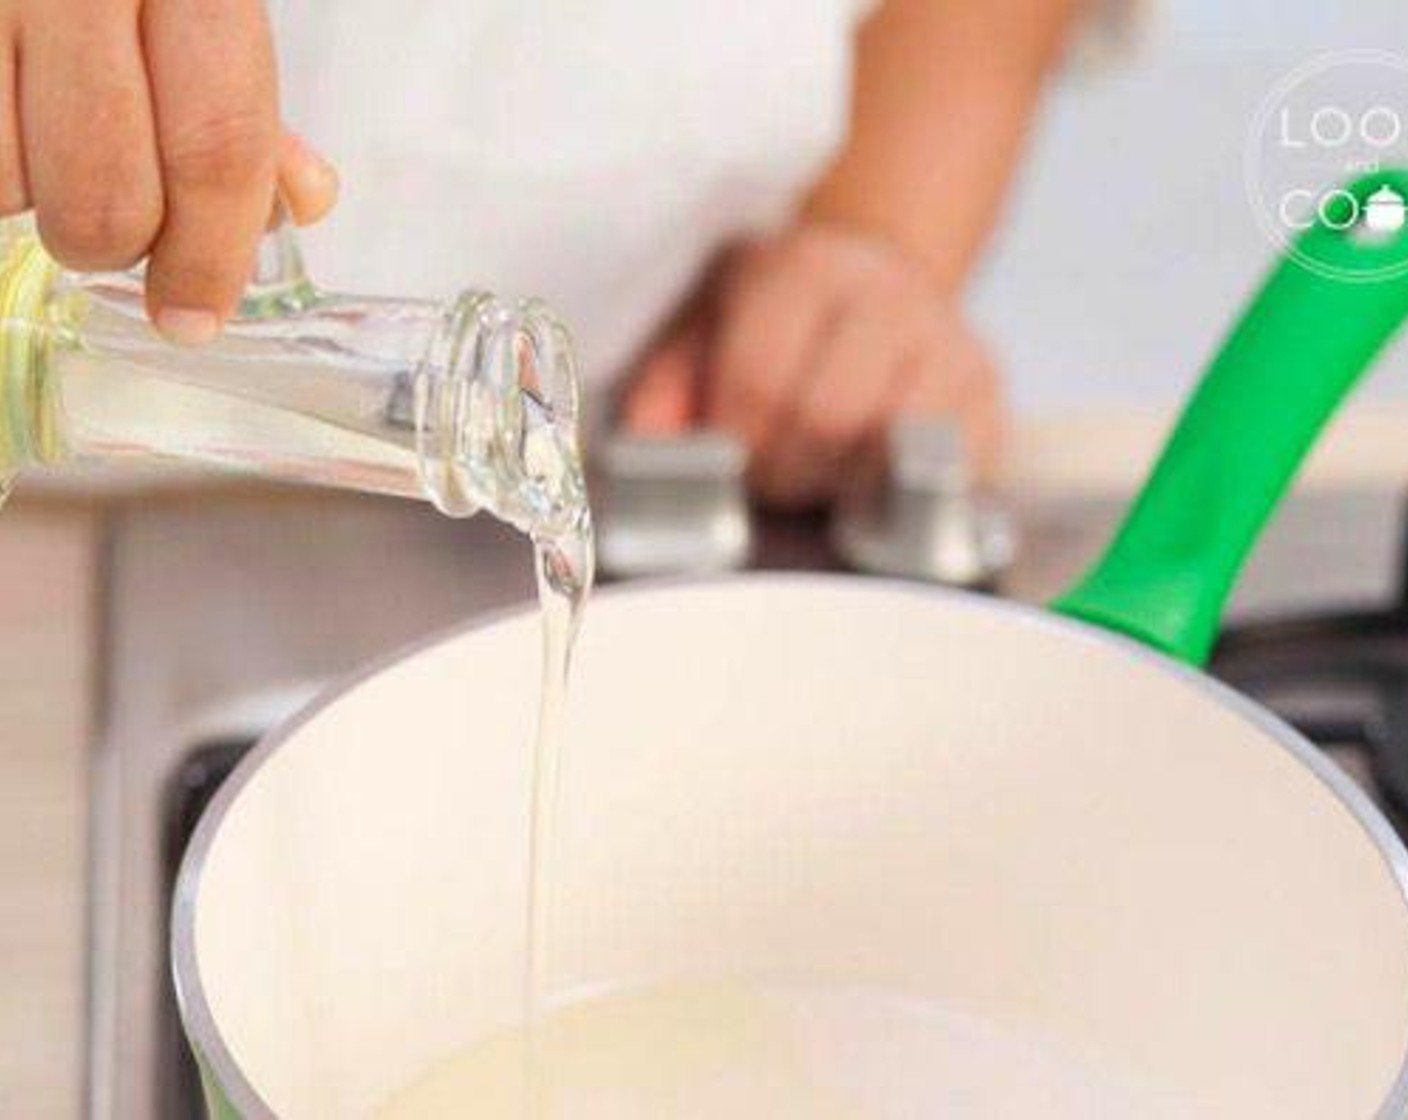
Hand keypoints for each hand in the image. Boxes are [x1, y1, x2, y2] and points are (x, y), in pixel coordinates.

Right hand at [4, 0, 338, 344]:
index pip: (220, 145)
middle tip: (118, 229)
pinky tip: (9, 120)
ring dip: (30, 202)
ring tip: (45, 142)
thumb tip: (301, 200)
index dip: (212, 254)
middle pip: (107, 194)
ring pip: (5, 187)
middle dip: (117, 246)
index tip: (194, 317)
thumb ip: (239, 91)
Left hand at [624, 223, 1004, 507]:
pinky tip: (872, 472)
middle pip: (830, 417)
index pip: (760, 378)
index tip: (732, 457)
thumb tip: (651, 449)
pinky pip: (951, 465)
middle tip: (775, 474)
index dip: (738, 442)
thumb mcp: (702, 334)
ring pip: (894, 447)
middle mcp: (884, 292)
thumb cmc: (775, 323)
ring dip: (845, 483)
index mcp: (800, 268)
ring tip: (823, 470)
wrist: (876, 284)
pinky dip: (902, 488)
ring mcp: (949, 338)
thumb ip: (664, 391)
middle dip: (788, 469)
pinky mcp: (989, 386)